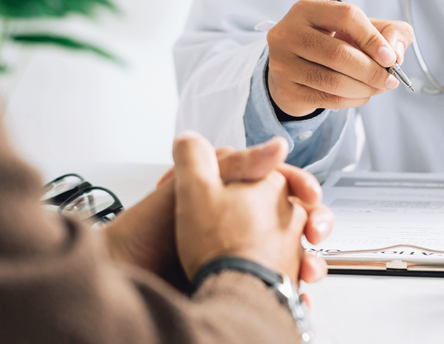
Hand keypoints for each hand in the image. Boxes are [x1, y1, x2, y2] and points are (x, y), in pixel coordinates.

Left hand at [104, 138, 332, 284]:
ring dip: (311, 261)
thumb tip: (278, 146)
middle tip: (315, 232)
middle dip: (315, 223)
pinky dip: (295, 294)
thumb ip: (236, 162)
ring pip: (294, 254)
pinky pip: (279, 288)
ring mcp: (241, 254)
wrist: (128, 276)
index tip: (310, 196)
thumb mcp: (192, 185)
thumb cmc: (148, 232)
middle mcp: (240, 222)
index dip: (300, 186)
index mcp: (231, 192)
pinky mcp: (239, 284)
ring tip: (309, 270)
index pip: (280, 182)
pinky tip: (299, 296)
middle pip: (295, 218)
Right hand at [267, 0, 413, 116]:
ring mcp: (284, 64)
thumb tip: (395, 53)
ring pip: (334, 81)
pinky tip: (362, 94)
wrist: (292, 68)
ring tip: (378, 87)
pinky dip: (353, 100)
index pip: (346, 16)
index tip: (389, 57)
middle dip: (372, 70)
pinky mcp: (287, 90)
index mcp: (306, 10)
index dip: (373, 37)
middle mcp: (289, 34)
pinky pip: (329, 100)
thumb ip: (389, 32)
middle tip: (389, 79)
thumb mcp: (359, 29)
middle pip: (339, 54)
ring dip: (365, 88)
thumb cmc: (331, 43)